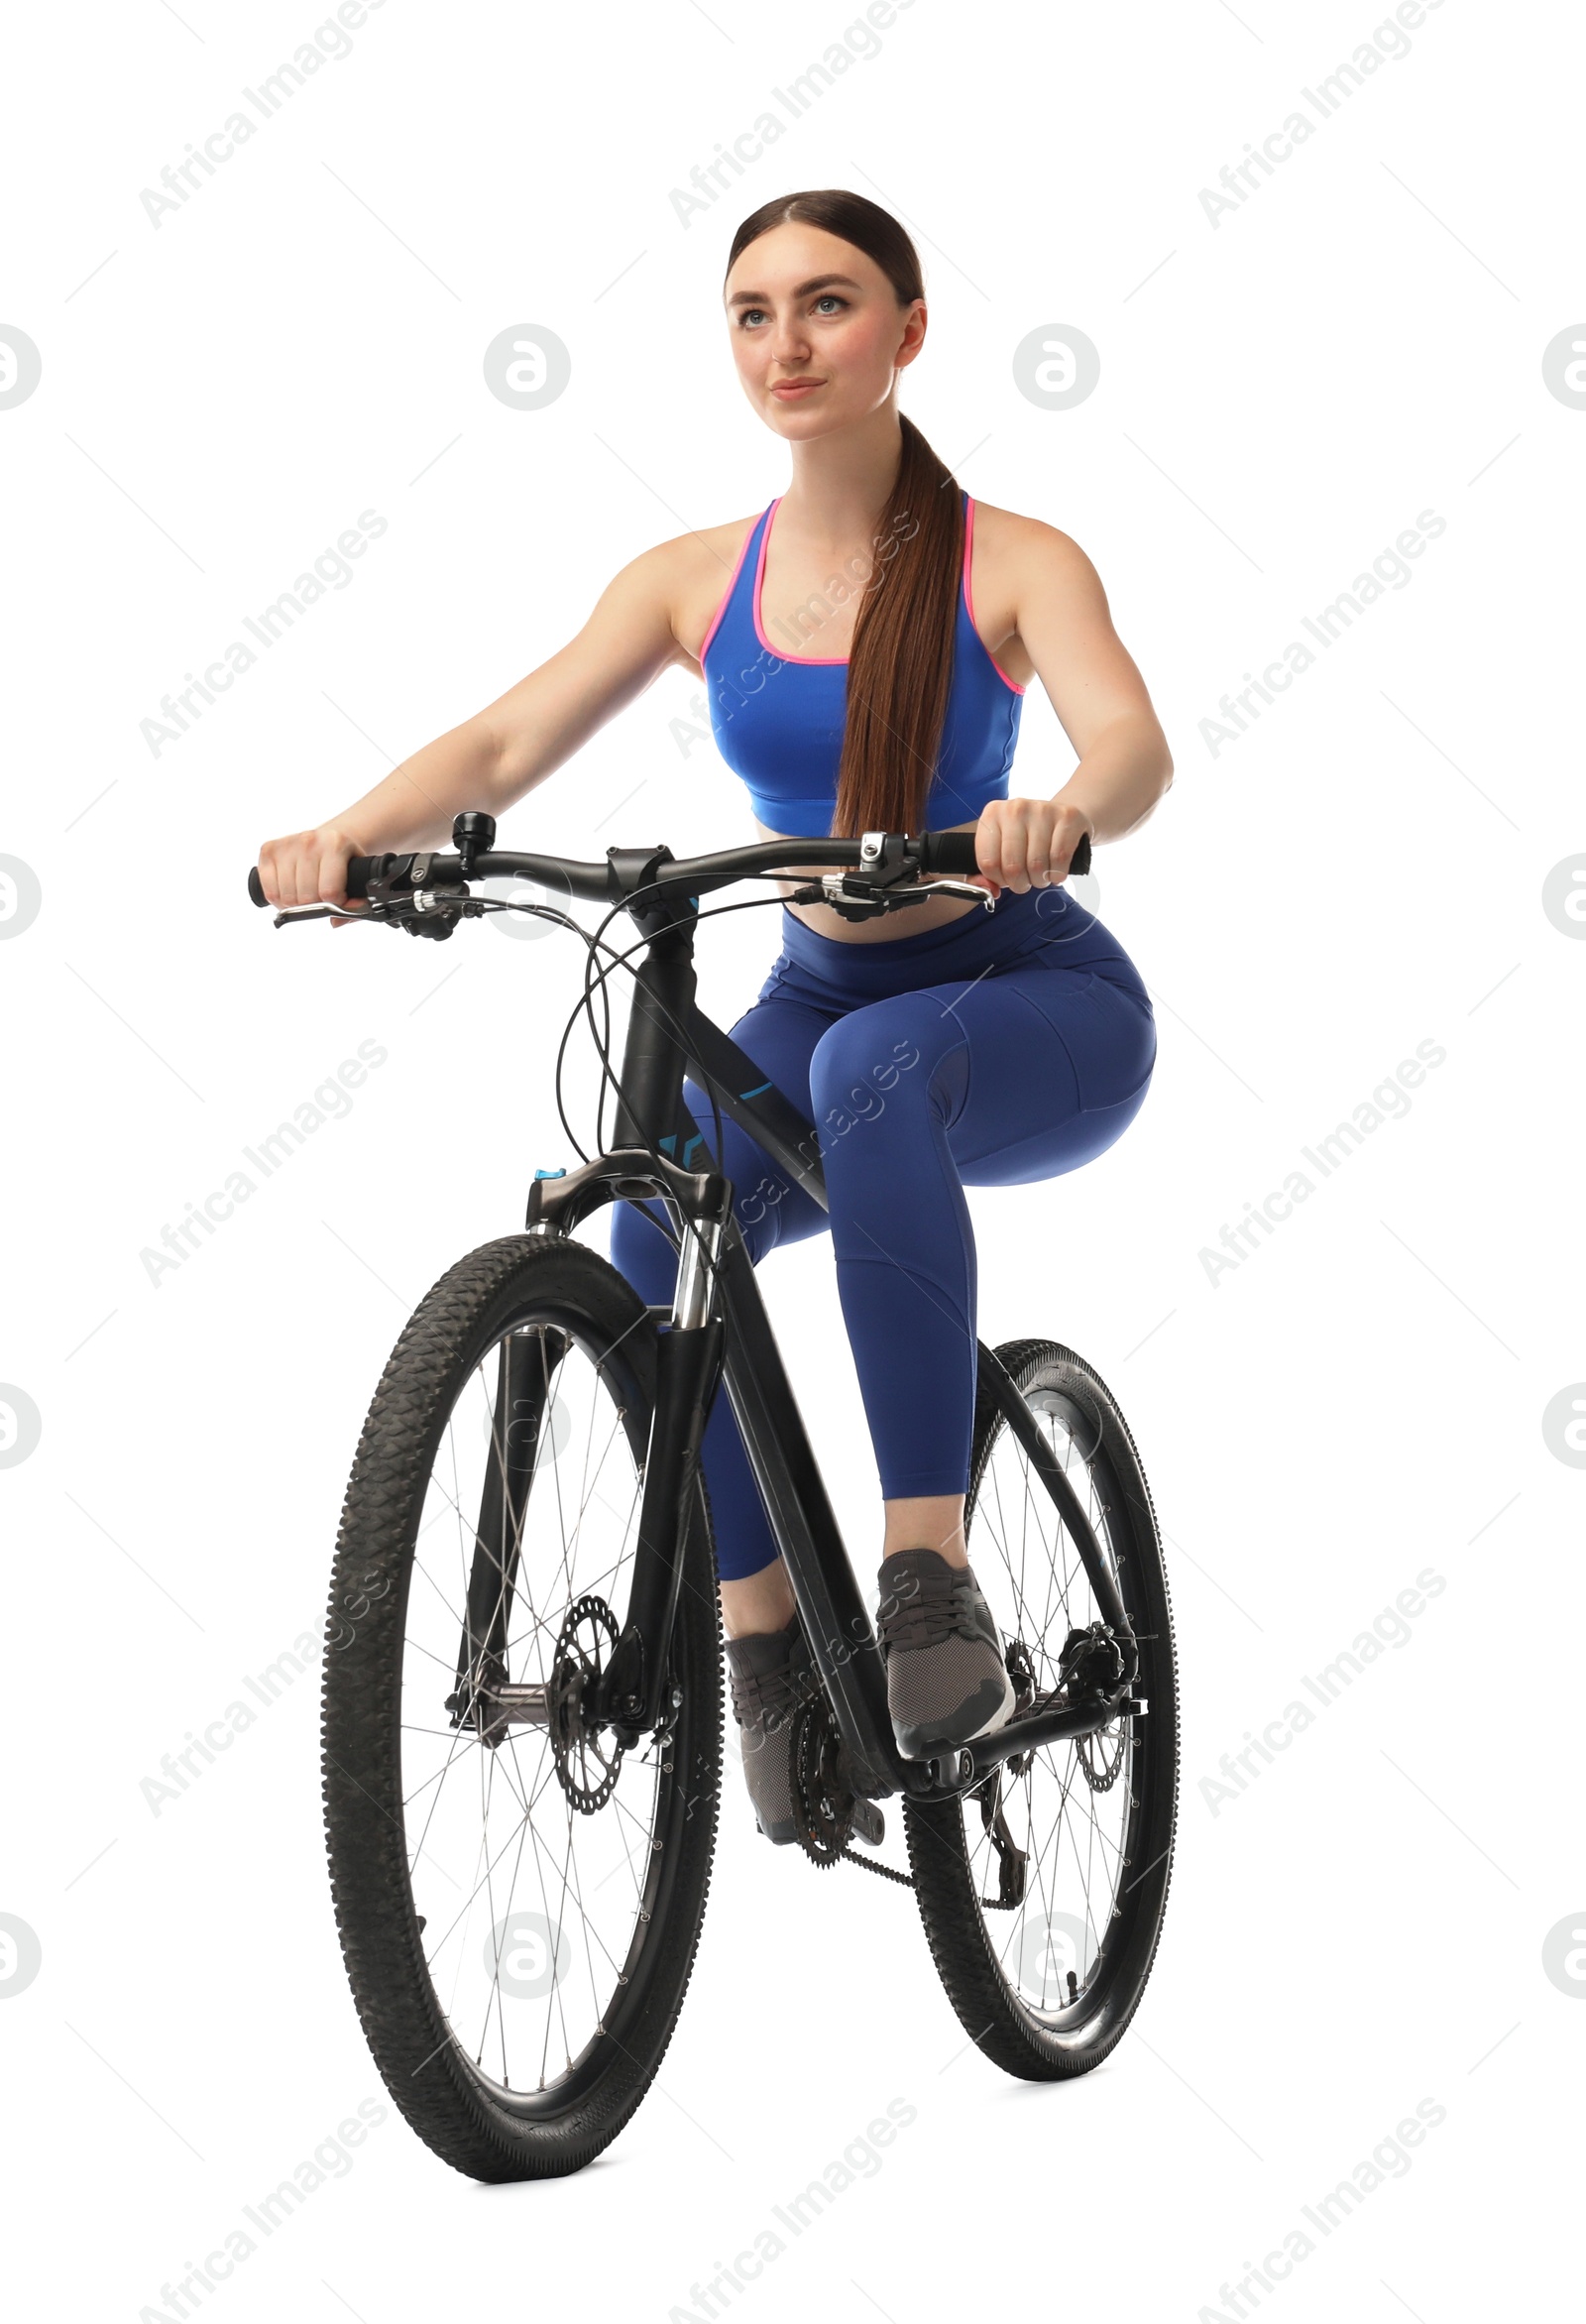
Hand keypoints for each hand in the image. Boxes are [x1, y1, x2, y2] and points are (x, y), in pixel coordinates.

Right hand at [255, 823, 368, 913]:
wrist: (327, 841)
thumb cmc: (342, 863)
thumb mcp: (359, 879)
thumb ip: (356, 904)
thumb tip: (336, 921)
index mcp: (336, 845)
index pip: (329, 892)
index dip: (334, 904)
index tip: (337, 898)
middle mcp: (309, 841)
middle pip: (306, 897)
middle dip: (314, 906)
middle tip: (319, 898)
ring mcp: (287, 844)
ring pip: (287, 897)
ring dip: (295, 905)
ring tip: (305, 894)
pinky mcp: (268, 850)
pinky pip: (270, 892)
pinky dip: (278, 900)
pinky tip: (289, 891)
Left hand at [969, 798, 1091, 896]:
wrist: (1062, 818)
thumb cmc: (1027, 838)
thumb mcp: (1001, 851)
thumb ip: (985, 875)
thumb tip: (990, 892)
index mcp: (992, 814)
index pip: (988, 862)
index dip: (998, 880)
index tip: (1006, 878)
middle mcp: (1015, 809)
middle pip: (1012, 866)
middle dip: (1020, 884)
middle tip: (1026, 881)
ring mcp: (1042, 810)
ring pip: (1036, 865)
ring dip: (1040, 880)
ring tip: (1041, 875)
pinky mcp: (1067, 816)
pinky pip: (1059, 858)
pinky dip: (1058, 874)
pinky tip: (1056, 871)